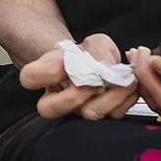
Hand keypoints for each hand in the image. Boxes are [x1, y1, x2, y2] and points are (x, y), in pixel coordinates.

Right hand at [21, 33, 138, 119]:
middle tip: (95, 81)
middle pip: (50, 108)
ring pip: (87, 114)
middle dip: (74, 95)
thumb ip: (97, 49)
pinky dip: (127, 99)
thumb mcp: (94, 43)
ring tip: (125, 80)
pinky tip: (131, 85)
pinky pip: (113, 115)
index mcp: (44, 77)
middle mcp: (57, 99)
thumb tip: (105, 66)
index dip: (45, 73)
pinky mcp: (103, 118)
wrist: (105, 69)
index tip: (65, 62)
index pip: (29, 78)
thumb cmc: (91, 55)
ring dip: (110, 96)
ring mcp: (79, 111)